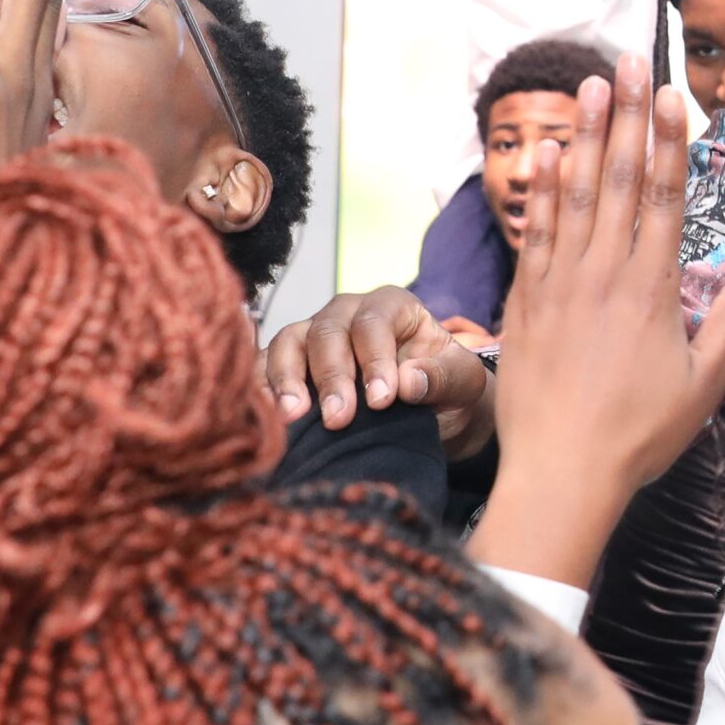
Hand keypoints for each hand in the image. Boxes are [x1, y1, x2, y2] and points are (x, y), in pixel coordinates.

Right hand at [262, 285, 495, 455]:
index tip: (382, 401)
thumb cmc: (445, 385)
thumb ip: (443, 376)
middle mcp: (347, 312)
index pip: (374, 323)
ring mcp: (314, 334)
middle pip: (327, 332)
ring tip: (292, 417)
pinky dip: (261, 388)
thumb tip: (409, 381)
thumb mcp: (463, 381)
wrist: (430, 409)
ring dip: (287, 380)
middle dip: (332, 377)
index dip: (375, 360)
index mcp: (392, 305)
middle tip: (338, 418)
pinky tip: (266, 416)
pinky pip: (264, 366)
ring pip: (288, 343)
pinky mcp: (290, 362)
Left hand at [470, 56, 724, 581]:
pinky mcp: (528, 302)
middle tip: (627, 61)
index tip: (669, 93)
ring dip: (585, 136)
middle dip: (626, 116)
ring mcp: (561, 283)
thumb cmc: (640, 435)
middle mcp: (605, 274)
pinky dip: (543, 190)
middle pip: (620, 179)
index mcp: (653, 290)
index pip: (664, 197)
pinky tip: (548, 152)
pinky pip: (537, 232)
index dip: (668, 140)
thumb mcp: (703, 381)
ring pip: (576, 194)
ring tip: (589, 85)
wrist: (562, 474)